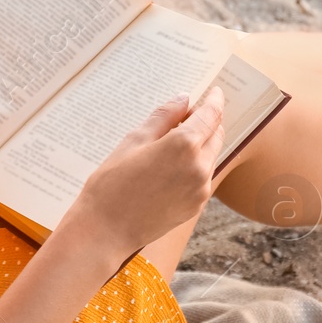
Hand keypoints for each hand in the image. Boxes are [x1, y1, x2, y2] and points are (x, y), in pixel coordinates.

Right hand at [59, 87, 227, 260]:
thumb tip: (183, 99)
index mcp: (184, 146)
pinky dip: (196, 164)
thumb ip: (163, 117)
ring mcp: (201, 189)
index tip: (215, 91)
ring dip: (201, 144)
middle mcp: (200, 167)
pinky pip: (203, 176)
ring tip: (173, 142)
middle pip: (216, 134)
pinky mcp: (196, 205)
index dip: (214, 100)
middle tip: (187, 115)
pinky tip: (171, 166)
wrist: (105, 230)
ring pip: (211, 156)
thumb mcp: (133, 140)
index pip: (211, 115)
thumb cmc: (111, 183)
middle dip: (207, 121)